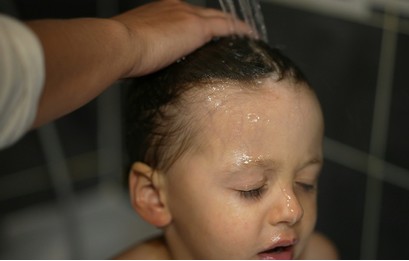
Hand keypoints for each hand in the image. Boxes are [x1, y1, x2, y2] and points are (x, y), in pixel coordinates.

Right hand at [112, 0, 251, 77]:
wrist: (119, 44)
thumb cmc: (121, 51)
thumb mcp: (137, 49)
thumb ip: (149, 53)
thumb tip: (152, 66)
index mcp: (160, 12)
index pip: (187, 16)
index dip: (199, 24)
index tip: (204, 35)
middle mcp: (175, 7)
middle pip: (206, 13)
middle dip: (218, 22)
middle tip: (231, 33)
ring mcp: (187, 15)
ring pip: (218, 18)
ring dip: (232, 27)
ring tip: (244, 36)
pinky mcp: (197, 27)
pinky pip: (226, 26)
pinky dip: (238, 30)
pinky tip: (249, 37)